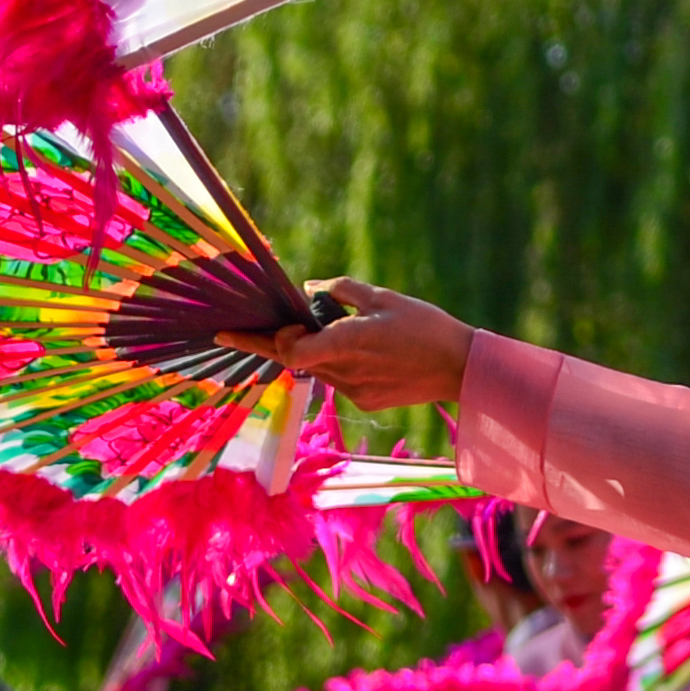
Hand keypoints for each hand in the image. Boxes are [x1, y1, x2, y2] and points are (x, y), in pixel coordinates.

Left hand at [255, 280, 473, 410]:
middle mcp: (344, 372)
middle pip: (292, 361)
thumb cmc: (425, 326)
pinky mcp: (364, 400)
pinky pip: (337, 378)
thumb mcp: (384, 297)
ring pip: (315, 369)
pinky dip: (338, 362)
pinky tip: (366, 351)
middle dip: (266, 344)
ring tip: (334, 330)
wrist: (461, 369)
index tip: (277, 324)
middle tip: (228, 333)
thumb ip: (341, 292)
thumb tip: (310, 291)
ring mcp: (353, 391)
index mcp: (346, 343)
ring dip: (311, 351)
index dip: (275, 338)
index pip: (289, 352)